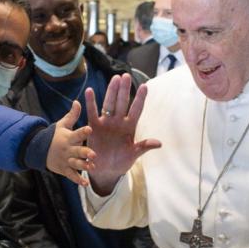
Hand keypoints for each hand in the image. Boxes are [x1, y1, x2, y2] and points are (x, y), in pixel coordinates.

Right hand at [47, 100, 95, 185]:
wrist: (40, 150)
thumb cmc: (55, 135)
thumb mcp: (62, 124)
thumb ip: (72, 115)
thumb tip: (77, 101)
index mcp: (68, 137)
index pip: (77, 133)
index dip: (83, 131)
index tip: (90, 128)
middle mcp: (68, 149)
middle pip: (77, 151)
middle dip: (85, 153)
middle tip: (93, 154)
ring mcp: (66, 160)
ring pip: (75, 164)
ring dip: (83, 166)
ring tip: (91, 167)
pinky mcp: (64, 169)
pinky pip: (71, 175)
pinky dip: (78, 180)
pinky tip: (85, 183)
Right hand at [85, 73, 160, 195]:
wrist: (105, 171)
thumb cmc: (121, 162)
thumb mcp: (133, 155)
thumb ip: (144, 147)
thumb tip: (159, 143)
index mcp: (130, 127)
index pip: (136, 110)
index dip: (140, 99)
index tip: (145, 86)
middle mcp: (118, 122)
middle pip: (122, 103)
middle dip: (124, 90)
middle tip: (126, 76)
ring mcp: (106, 123)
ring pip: (109, 104)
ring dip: (111, 92)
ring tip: (114, 79)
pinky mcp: (94, 127)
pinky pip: (92, 113)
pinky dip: (91, 102)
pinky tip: (90, 91)